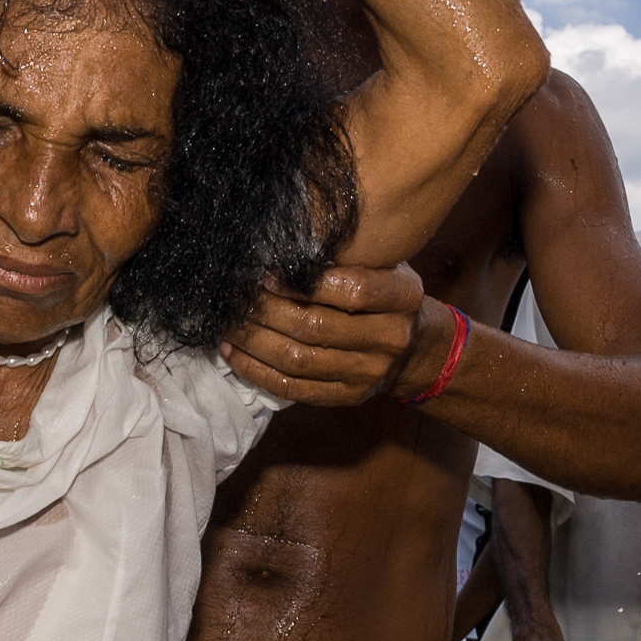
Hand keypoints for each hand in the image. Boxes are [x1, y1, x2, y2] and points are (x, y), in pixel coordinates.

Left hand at [219, 264, 456, 405]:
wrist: (414, 347)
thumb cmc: (384, 291)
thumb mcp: (381, 263)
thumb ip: (343, 257)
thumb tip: (278, 243)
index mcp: (402, 296)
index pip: (352, 290)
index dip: (302, 282)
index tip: (265, 272)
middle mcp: (390, 338)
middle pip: (315, 326)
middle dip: (264, 310)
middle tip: (233, 295)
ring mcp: (369, 373)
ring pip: (298, 359)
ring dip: (252, 341)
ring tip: (226, 322)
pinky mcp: (347, 397)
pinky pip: (293, 388)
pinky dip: (257, 371)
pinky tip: (233, 353)